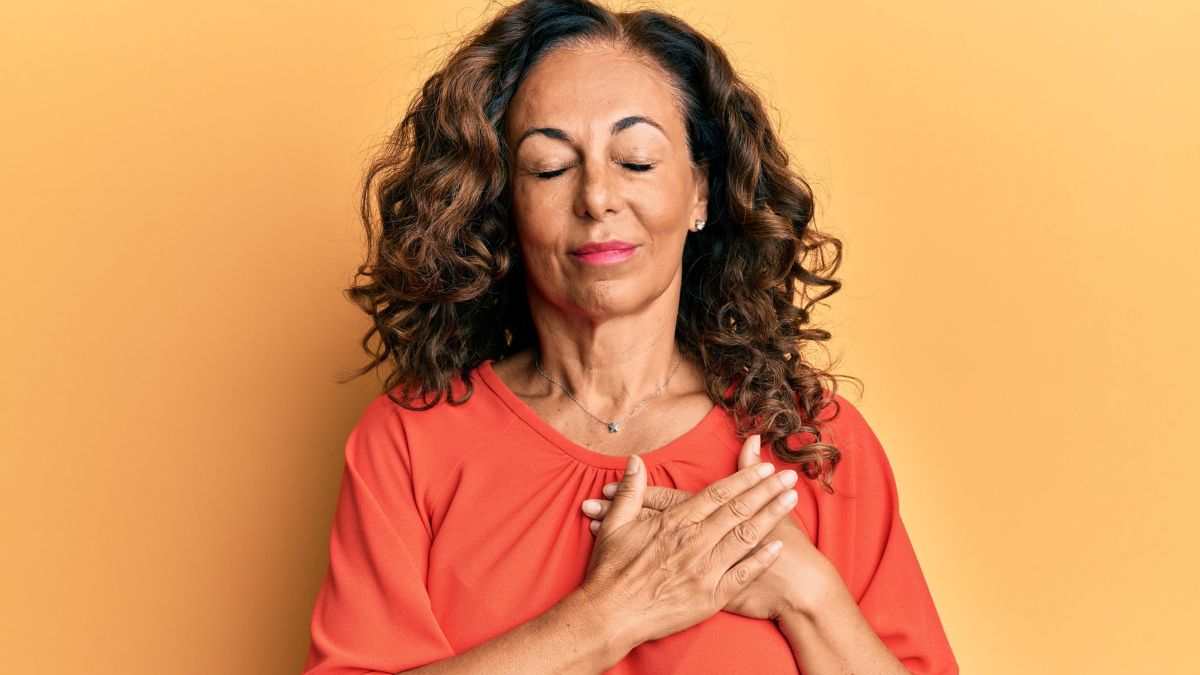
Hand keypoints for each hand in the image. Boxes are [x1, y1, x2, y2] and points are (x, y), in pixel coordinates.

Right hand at [581, 435, 828, 621]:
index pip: (718, 493)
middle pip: (738, 510)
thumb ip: (631, 490)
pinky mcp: (709, 597)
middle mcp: (694, 542)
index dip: (744, 478)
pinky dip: (761, 559)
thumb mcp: (615, 524)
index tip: (763, 466)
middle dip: (766, 490)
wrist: (609, 616)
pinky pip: (742, 574)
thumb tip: (637, 460)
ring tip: (790, 500)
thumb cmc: (610, 571)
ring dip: (771, 516)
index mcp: (674, 522)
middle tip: (788, 476)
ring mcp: (704, 570)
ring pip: (745, 536)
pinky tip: (779, 546)